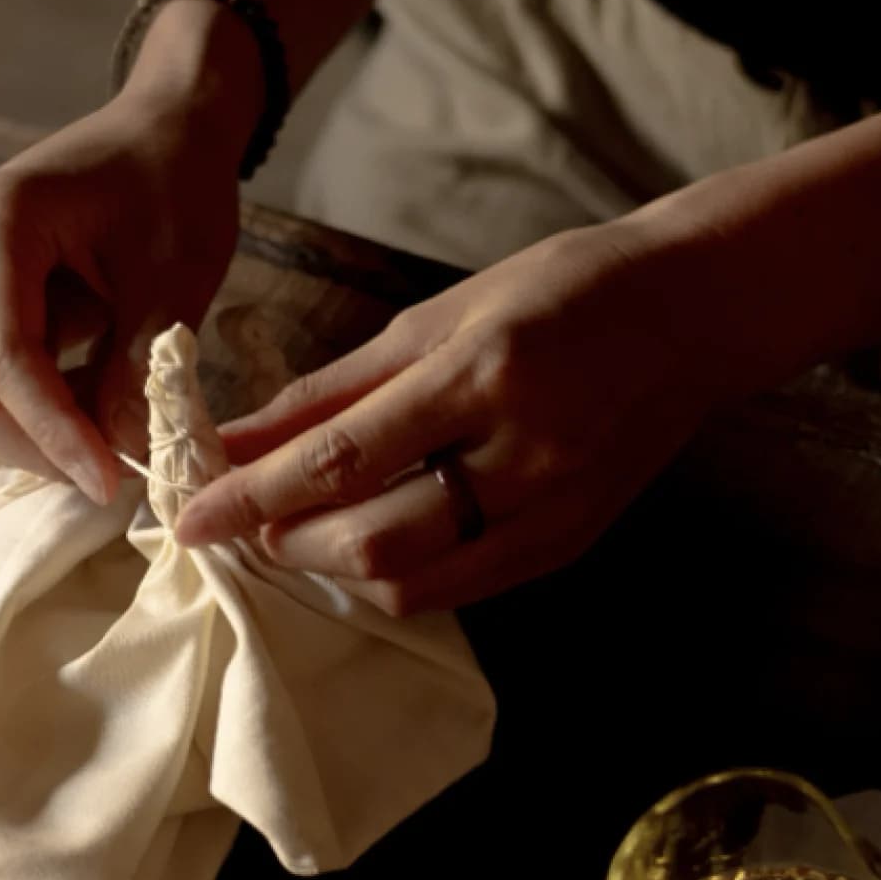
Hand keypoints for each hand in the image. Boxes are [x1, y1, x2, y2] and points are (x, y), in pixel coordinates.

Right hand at [0, 94, 242, 502]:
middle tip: (111, 478)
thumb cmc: (172, 192)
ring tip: (106, 439)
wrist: (158, 138)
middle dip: (35, 450)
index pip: (5, 361)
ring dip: (29, 441)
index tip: (111, 483)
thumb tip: (116, 459)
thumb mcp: (173, 283)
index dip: (55, 435)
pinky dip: (26, 421)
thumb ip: (137, 373)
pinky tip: (84, 414)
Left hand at [174, 223, 720, 612]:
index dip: (251, 494)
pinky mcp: (565, 547)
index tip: (188, 516)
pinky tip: (367, 545)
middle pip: (371, 542)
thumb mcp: (438, 313)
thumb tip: (242, 436)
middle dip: (285, 541)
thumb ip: (336, 386)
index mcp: (481, 373)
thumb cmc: (558, 291)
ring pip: (410, 584)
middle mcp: (520, 455)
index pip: (337, 458)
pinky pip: (456, 588)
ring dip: (333, 570)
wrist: (691, 315)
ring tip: (301, 532)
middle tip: (247, 518)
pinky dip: (392, 579)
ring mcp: (551, 512)